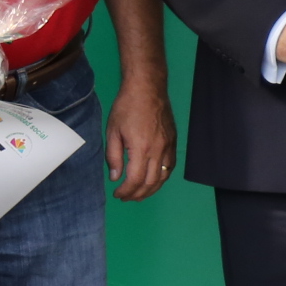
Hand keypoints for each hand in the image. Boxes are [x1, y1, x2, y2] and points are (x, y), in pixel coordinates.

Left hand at [100, 81, 175, 201]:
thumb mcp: (113, 131)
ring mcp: (168, 147)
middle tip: (126, 197)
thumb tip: (115, 177)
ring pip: (163, 177)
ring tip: (139, 194)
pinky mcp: (173, 142)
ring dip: (151, 189)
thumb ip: (114, 157)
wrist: (148, 88)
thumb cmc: (126, 107)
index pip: (135, 180)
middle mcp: (158, 151)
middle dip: (137, 194)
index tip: (117, 193)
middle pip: (151, 182)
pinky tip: (154, 180)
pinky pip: (171, 166)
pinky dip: (162, 177)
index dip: (126, 191)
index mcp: (141, 149)